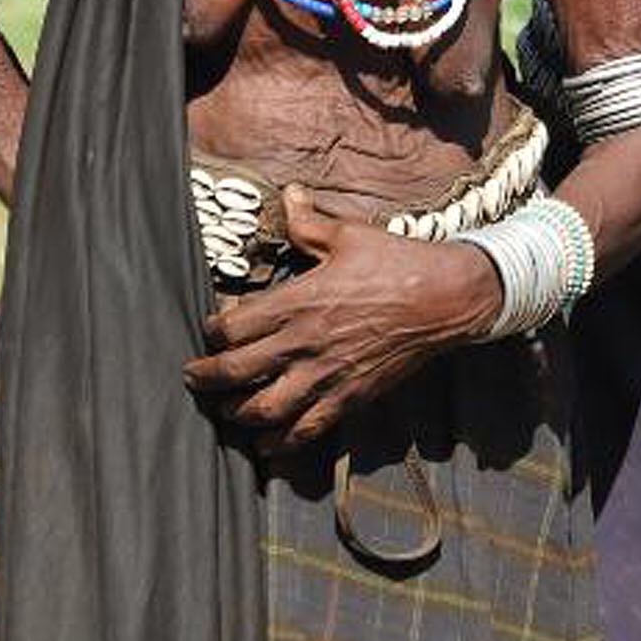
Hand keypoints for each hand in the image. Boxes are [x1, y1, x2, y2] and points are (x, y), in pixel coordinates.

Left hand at [181, 185, 499, 455]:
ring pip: (263, 408)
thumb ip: (310, 224)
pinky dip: (280, 443)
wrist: (447, 297)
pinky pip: (306, 429)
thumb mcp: (351, 236)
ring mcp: (326, 374)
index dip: (212, 331)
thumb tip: (289, 194)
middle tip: (193, 377)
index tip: (210, 331)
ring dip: (236, 412)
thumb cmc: (399, 262)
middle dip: (205, 377)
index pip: (232, 327)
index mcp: (300, 301)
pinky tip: (266, 446)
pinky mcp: (349, 396)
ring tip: (226, 409)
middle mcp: (305, 342)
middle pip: (236, 371)